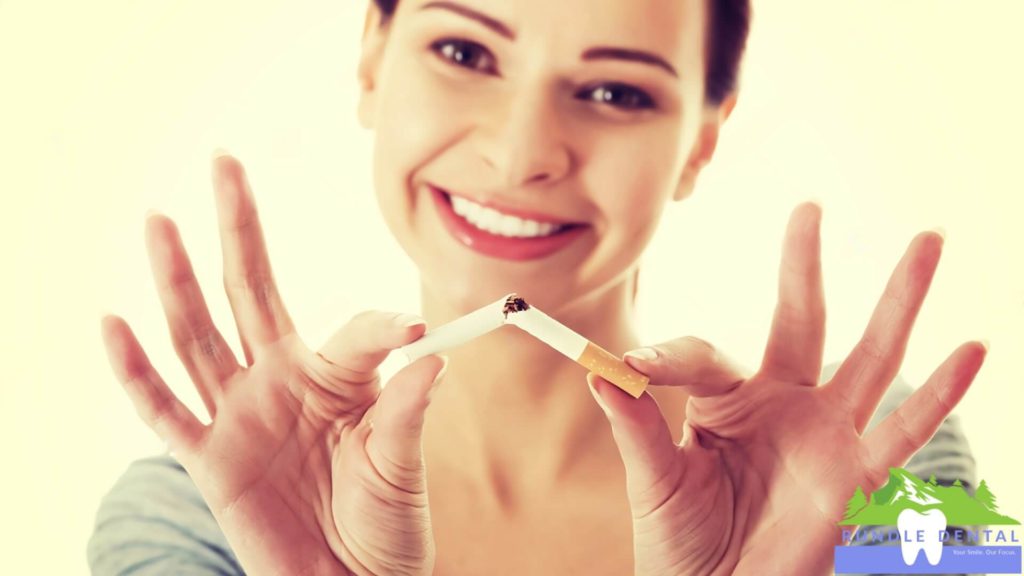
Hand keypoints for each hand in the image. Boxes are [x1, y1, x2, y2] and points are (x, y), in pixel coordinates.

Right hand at [100, 152, 446, 575]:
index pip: (352, 328)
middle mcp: (281, 382)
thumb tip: (430, 348)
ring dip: (176, 278)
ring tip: (159, 219)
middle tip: (226, 163)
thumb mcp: (400, 461)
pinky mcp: (209, 458)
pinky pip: (162, 410)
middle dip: (238, 228)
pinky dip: (134, 371)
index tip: (415, 328)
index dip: (383, 326)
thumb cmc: (384, 524)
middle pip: (250, 291)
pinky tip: (114, 323)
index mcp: (336, 377)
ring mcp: (240, 415)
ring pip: (198, 333)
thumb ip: (407, 406)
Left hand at [586, 201, 986, 574]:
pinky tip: (972, 348)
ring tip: (928, 240)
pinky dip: (941, 394)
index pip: (701, 355)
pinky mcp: (854, 475)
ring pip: (870, 356)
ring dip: (899, 300)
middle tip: (810, 207)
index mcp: (723, 401)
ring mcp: (822, 433)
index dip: (667, 359)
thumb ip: (637, 429)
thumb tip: (599, 371)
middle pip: (798, 320)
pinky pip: (902, 432)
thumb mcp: (654, 482)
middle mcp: (778, 403)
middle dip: (804, 266)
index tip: (631, 369)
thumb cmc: (682, 544)